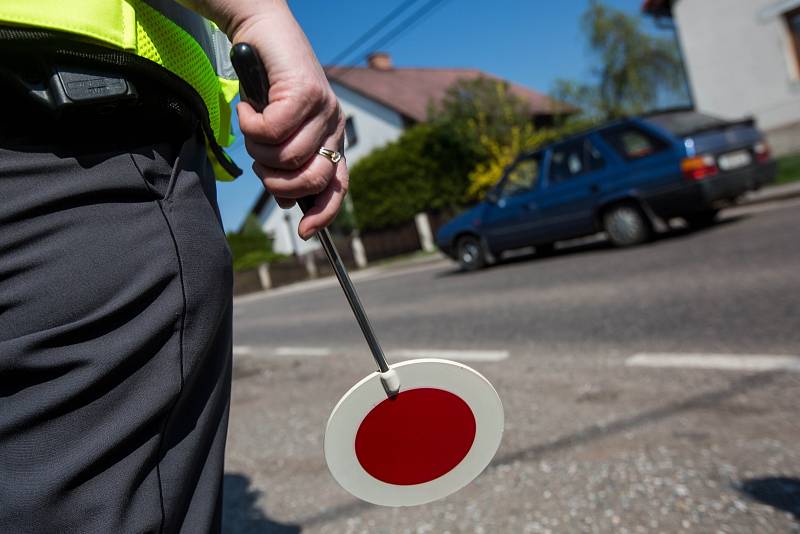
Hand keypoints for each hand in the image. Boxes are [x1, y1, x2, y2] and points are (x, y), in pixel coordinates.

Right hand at [227, 3, 347, 239]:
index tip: (304, 232)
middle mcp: (334, 126)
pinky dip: (249, 124)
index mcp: (332, 140)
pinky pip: (272, 131)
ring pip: (286, 157)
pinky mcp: (306, 94)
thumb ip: (286, 165)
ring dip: (257, 147)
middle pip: (310, 180)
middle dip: (276, 180)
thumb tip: (286, 201)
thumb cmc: (268, 87)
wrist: (262, 33)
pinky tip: (248, 108)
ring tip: (252, 124)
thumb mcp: (278, 132)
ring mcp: (324, 110)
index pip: (337, 188)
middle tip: (258, 159)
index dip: (323, 214)